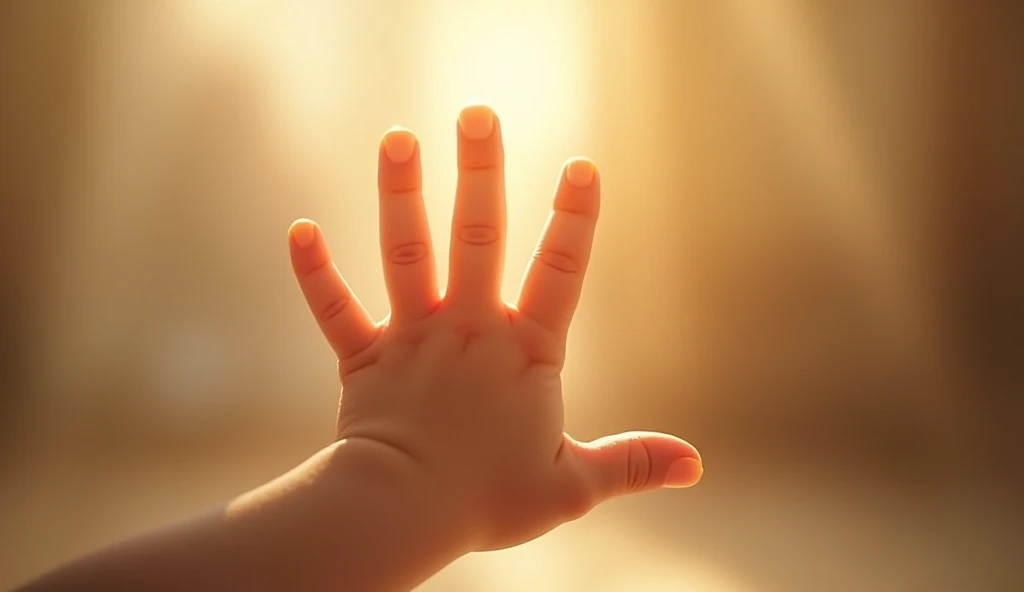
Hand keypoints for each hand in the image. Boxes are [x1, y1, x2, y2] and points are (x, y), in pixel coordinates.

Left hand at [288, 105, 702, 551]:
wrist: (403, 515)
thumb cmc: (489, 501)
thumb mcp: (573, 486)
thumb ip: (633, 464)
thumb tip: (697, 467)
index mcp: (525, 353)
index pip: (559, 273)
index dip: (574, 219)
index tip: (581, 165)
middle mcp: (468, 330)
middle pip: (478, 237)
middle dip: (480, 172)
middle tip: (477, 114)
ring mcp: (413, 339)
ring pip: (406, 254)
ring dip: (400, 195)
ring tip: (397, 138)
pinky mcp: (364, 359)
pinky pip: (336, 309)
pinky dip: (315, 271)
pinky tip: (298, 229)